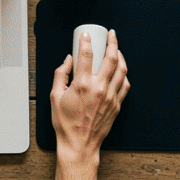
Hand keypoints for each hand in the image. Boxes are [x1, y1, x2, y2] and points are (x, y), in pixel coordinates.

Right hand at [49, 28, 130, 162]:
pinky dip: (123, 75)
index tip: (86, 35)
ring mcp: (110, 97)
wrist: (79, 144)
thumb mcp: (55, 96)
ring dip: (121, 56)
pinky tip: (120, 70)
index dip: (87, 40)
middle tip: (111, 35)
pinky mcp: (116, 105)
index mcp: (82, 84)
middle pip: (111, 58)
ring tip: (117, 49)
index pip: (86, 54)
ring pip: (122, 70)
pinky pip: (125, 85)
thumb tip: (68, 60)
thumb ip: (60, 74)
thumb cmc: (66, 124)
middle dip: (112, 42)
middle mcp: (99, 88)